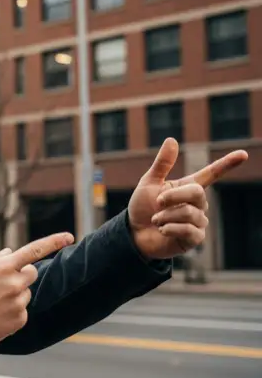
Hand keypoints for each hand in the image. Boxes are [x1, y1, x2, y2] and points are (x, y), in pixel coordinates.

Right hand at [0, 233, 73, 346]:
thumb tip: (10, 252)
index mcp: (2, 267)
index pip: (33, 250)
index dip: (53, 242)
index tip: (69, 237)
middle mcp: (14, 284)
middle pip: (31, 273)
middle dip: (21, 274)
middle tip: (2, 282)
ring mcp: (18, 303)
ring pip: (26, 293)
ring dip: (15, 294)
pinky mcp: (19, 320)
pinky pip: (22, 310)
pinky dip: (12, 310)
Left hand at [128, 138, 247, 259]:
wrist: (134, 234)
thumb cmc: (142, 208)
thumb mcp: (149, 183)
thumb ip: (162, 164)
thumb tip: (172, 140)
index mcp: (188, 187)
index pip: (211, 174)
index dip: (227, 164)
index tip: (243, 154)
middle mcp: (198, 203)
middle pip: (196, 192)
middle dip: (172, 196)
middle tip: (157, 203)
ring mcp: (199, 221)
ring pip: (188, 212)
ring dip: (165, 215)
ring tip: (156, 220)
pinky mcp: (195, 238)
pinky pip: (187, 230)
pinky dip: (169, 228)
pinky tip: (162, 230)